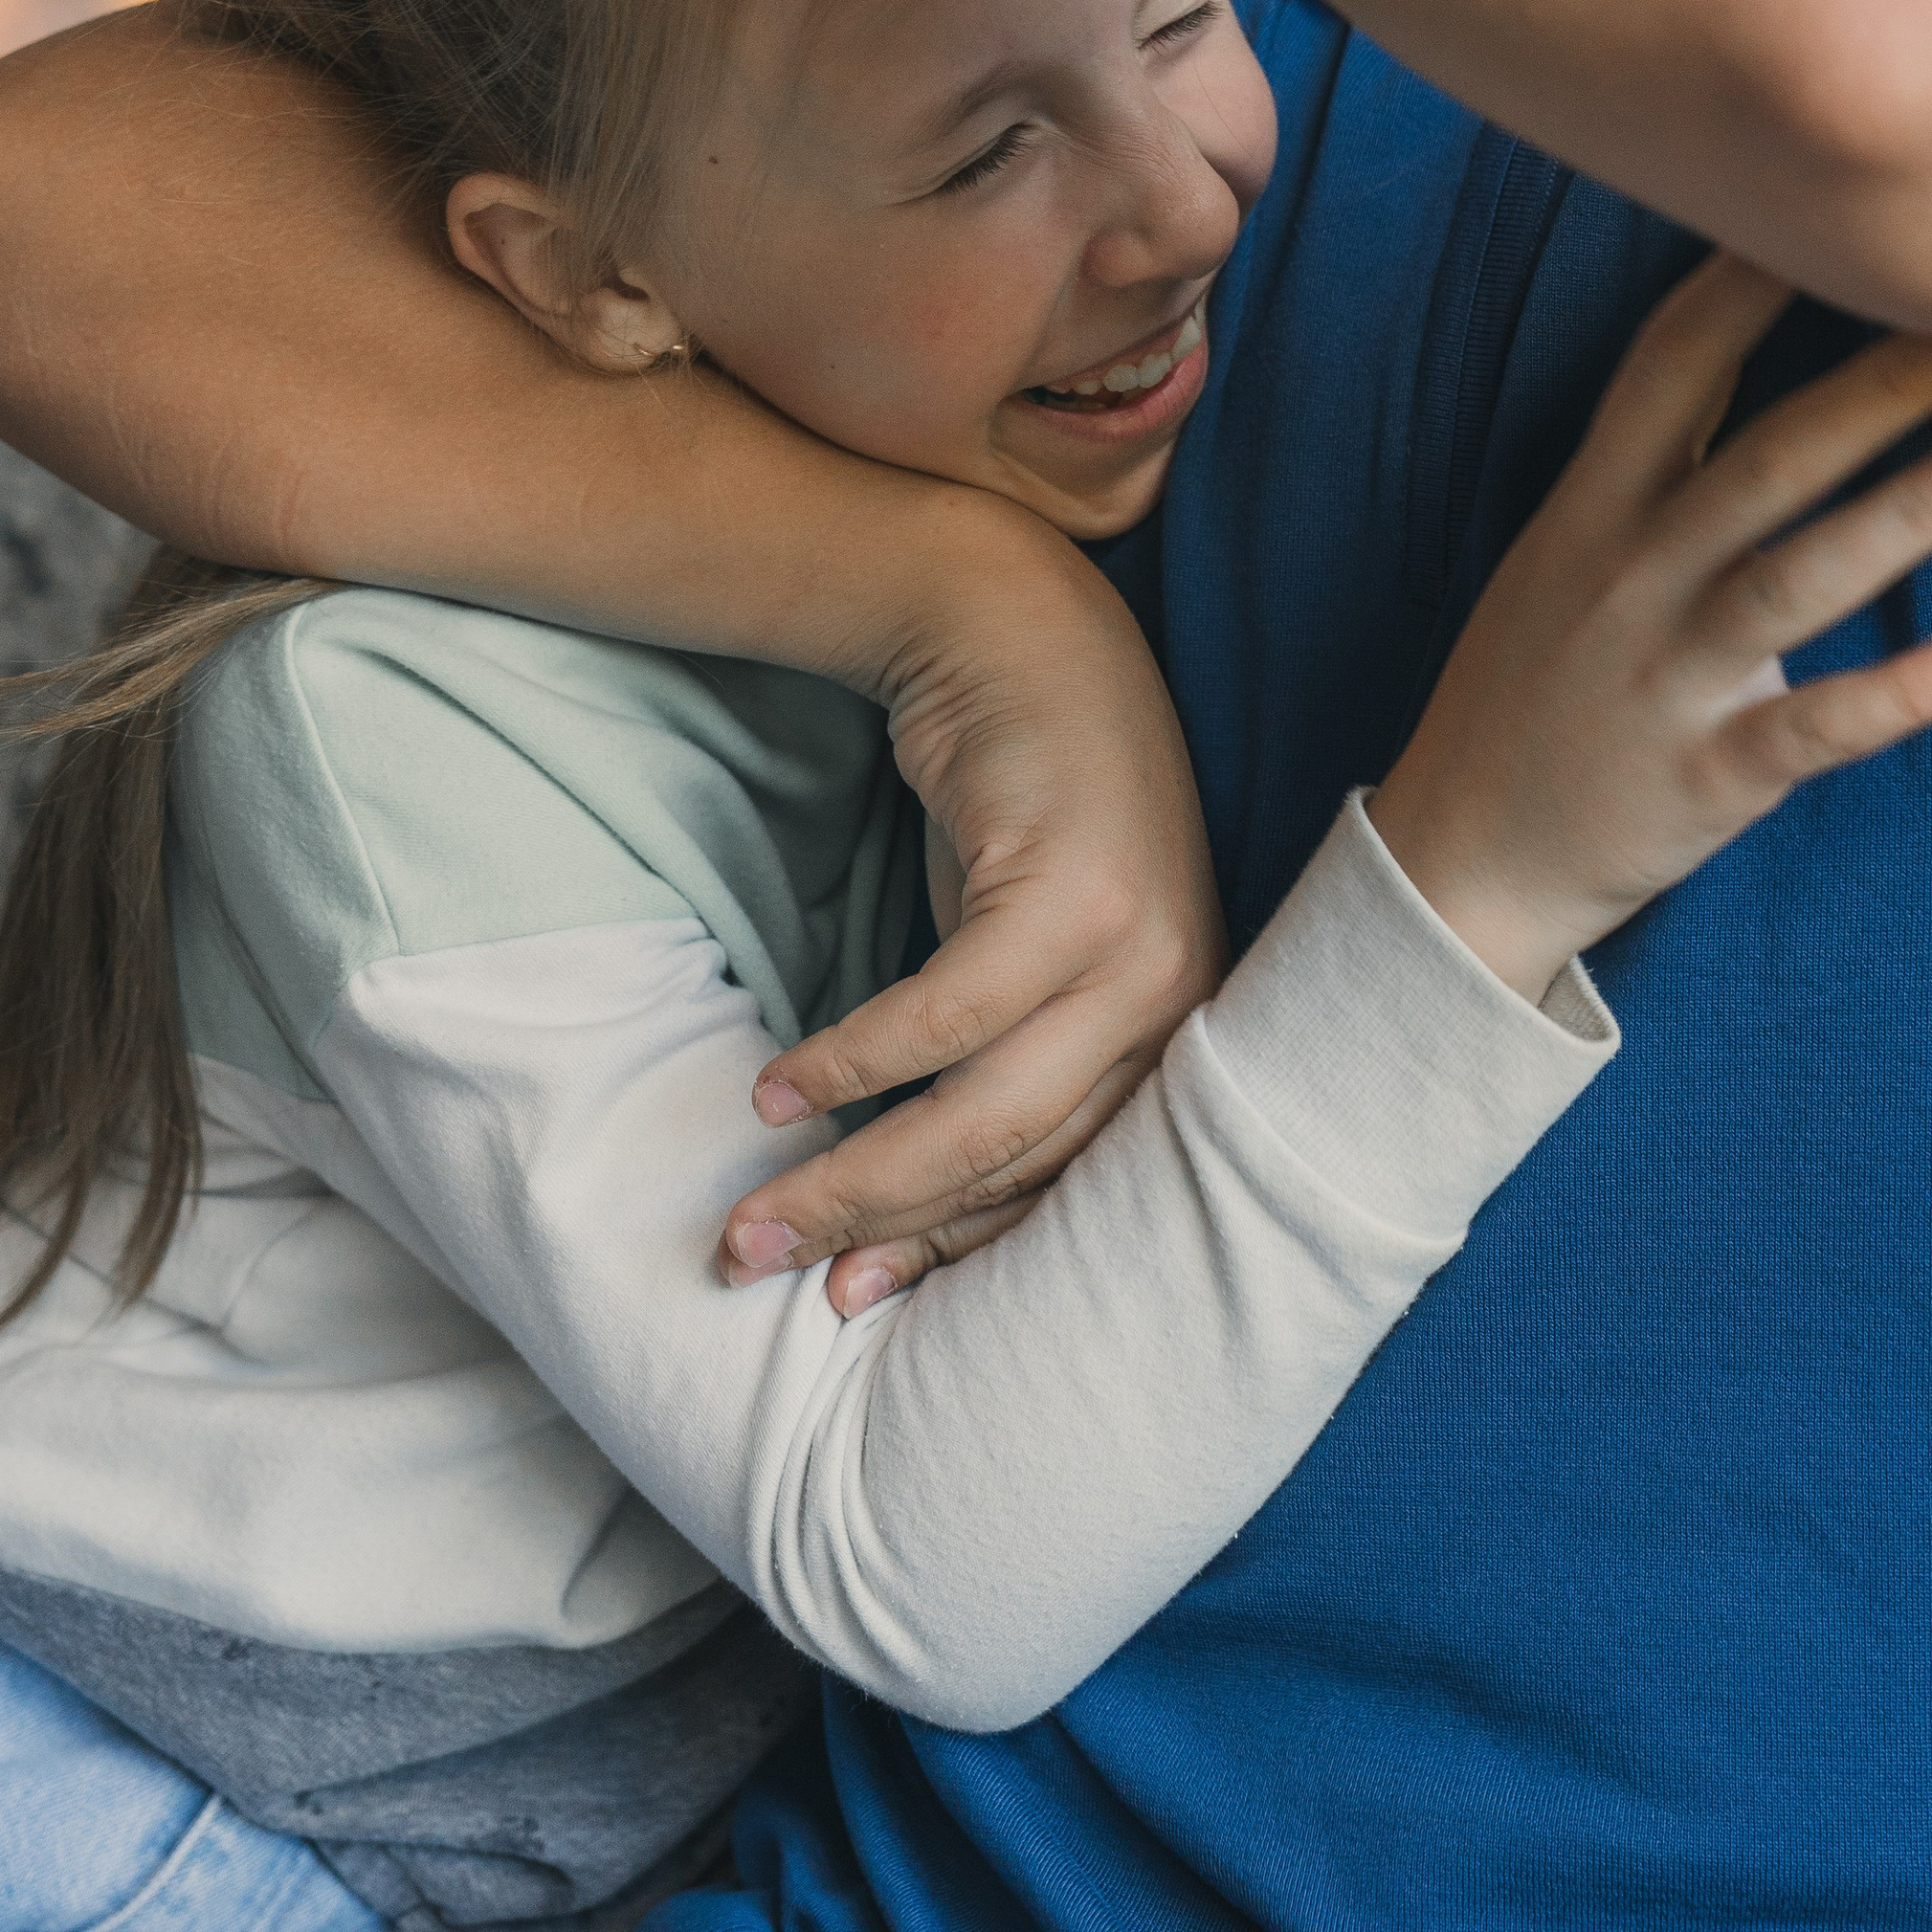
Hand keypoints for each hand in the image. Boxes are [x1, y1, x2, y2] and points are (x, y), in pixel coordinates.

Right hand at [718, 541, 1224, 1314]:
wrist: (1023, 633)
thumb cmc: (1020, 811)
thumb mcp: (1030, 954)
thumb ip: (1005, 1064)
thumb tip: (905, 1198)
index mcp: (1178, 1040)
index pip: (1065, 1190)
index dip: (947, 1254)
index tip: (844, 1297)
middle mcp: (1179, 1007)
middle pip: (1019, 1166)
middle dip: (880, 1231)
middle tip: (760, 1267)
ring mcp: (1137, 949)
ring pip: (984, 1112)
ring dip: (853, 1171)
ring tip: (752, 1208)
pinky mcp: (1074, 891)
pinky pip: (949, 1014)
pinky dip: (856, 1061)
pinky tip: (780, 1089)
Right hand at [1369, 254, 1931, 998]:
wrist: (1454, 861)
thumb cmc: (1528, 693)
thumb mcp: (1560, 557)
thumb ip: (1646, 472)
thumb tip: (1742, 368)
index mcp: (1590, 508)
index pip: (1670, 364)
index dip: (1746, 280)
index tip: (1833, 211)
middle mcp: (1629, 577)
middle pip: (1763, 458)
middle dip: (1877, 384)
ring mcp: (1665, 676)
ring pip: (1795, 578)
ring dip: (1906, 513)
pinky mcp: (1705, 776)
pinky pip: (1813, 728)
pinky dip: (1901, 693)